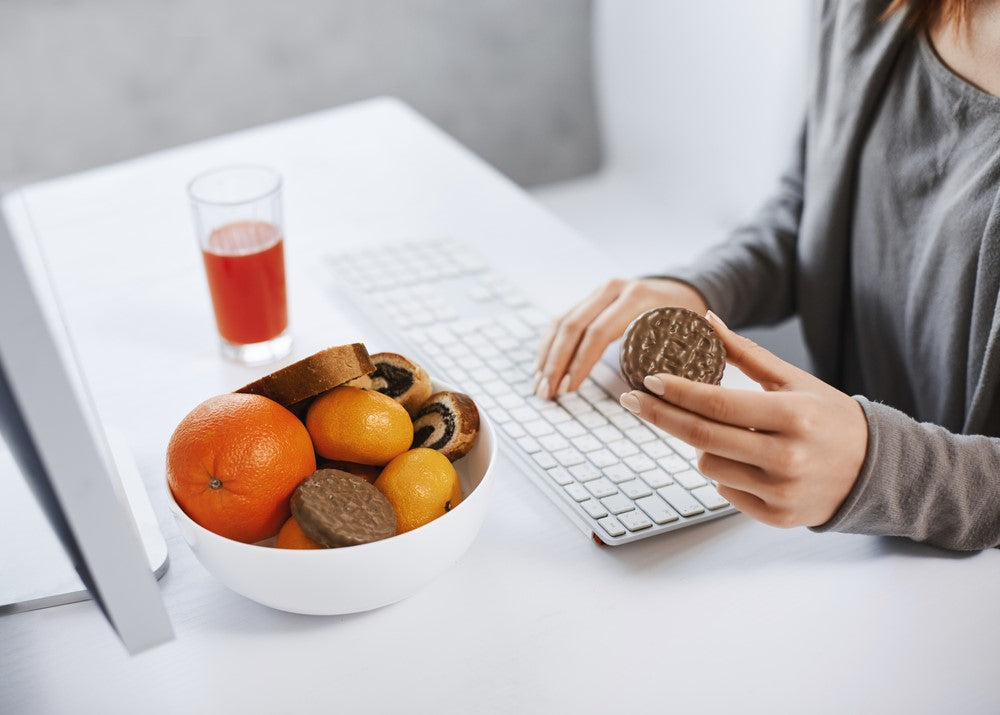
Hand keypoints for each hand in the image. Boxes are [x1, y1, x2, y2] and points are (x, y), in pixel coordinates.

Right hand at [534, 278, 707, 399]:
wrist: (682, 289)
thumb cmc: (686, 320)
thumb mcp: (686, 334)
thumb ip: (674, 359)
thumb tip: (660, 400)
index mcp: (636, 298)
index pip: (598, 332)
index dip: (580, 363)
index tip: (569, 389)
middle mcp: (612, 291)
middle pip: (573, 327)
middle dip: (556, 363)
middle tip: (547, 393)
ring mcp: (597, 293)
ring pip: (561, 323)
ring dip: (546, 357)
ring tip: (539, 387)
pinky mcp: (588, 300)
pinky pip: (561, 321)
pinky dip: (549, 347)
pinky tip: (542, 369)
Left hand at [618, 312, 868, 527]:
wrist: (875, 471)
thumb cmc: (830, 418)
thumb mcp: (795, 380)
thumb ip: (748, 354)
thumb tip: (708, 322)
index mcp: (793, 416)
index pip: (718, 404)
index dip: (677, 392)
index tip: (648, 380)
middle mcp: (786, 457)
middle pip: (701, 436)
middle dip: (659, 415)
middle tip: (631, 398)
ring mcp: (780, 491)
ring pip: (707, 465)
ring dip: (700, 444)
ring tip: (722, 432)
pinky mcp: (776, 516)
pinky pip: (724, 490)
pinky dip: (724, 471)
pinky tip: (745, 459)